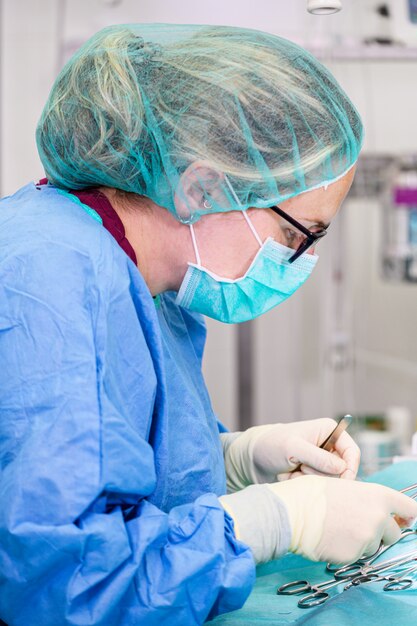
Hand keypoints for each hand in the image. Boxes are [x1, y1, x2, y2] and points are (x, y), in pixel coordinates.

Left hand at [221, 419, 359, 491]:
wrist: (253, 458)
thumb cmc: (271, 445)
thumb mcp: (293, 448)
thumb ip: (318, 458)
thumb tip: (341, 468)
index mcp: (329, 431)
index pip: (352, 452)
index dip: (350, 468)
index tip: (342, 482)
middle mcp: (329, 446)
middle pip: (343, 470)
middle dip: (321, 474)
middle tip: (300, 468)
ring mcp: (321, 461)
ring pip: (330, 480)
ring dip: (310, 479)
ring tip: (293, 470)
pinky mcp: (313, 474)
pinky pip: (318, 486)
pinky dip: (304, 484)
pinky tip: (291, 476)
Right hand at [267, 476, 416, 563]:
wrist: (291, 512)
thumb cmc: (312, 493)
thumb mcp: (343, 485)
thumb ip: (365, 498)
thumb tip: (373, 509)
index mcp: (378, 496)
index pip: (409, 508)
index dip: (408, 515)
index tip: (406, 520)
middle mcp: (378, 518)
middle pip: (393, 533)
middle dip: (381, 532)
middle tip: (357, 525)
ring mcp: (367, 539)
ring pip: (373, 546)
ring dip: (361, 541)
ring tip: (336, 529)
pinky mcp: (353, 557)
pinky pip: (356, 556)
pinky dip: (346, 550)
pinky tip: (329, 538)